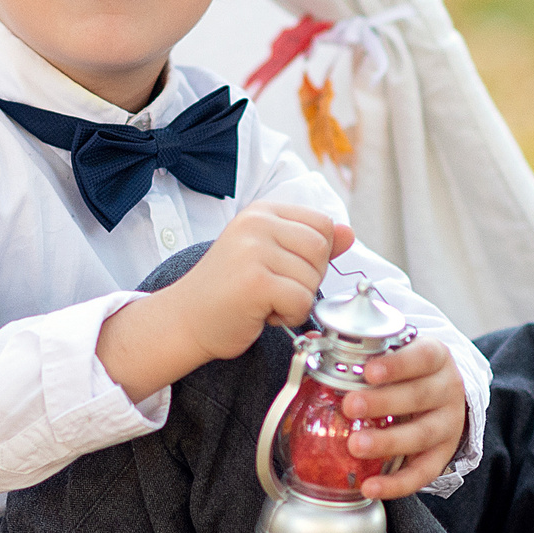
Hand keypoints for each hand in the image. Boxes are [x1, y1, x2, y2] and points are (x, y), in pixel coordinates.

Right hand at [159, 201, 355, 365]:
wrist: (184, 320)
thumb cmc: (228, 291)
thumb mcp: (271, 256)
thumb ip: (309, 244)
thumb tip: (349, 232)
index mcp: (262, 212)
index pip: (322, 224)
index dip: (315, 256)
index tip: (284, 270)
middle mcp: (256, 223)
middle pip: (322, 249)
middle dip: (308, 278)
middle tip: (274, 290)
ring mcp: (254, 250)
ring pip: (313, 278)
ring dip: (296, 300)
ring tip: (263, 301)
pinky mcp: (255, 281)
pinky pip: (301, 301)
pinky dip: (289, 316)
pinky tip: (262, 314)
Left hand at [348, 335, 467, 499]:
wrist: (445, 394)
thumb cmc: (412, 371)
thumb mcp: (398, 352)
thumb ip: (362, 349)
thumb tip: (316, 343)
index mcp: (436, 358)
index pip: (422, 357)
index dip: (397, 365)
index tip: (369, 371)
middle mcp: (447, 390)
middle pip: (420, 396)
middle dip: (383, 402)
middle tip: (350, 406)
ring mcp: (448, 425)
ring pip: (422, 435)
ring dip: (387, 442)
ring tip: (356, 445)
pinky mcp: (443, 455)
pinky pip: (422, 473)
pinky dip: (396, 484)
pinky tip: (371, 486)